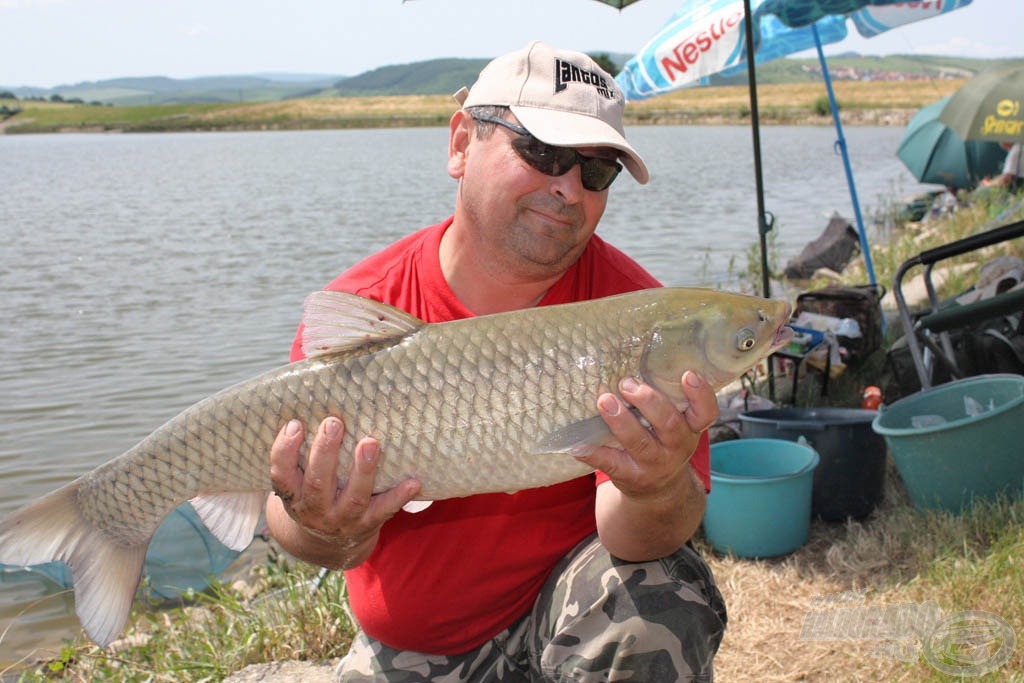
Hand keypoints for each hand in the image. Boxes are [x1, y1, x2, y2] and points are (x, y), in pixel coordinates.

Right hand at [267, 417, 420, 567]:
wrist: (328, 542)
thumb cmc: (314, 493)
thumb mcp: (299, 479)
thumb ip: (302, 450)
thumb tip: (314, 392)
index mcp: (293, 495)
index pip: (281, 474)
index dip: (284, 450)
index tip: (296, 424)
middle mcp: (314, 510)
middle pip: (318, 484)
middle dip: (325, 452)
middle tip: (333, 423)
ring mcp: (342, 519)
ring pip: (353, 497)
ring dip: (363, 470)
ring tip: (370, 443)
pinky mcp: (367, 524)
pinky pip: (384, 511)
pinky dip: (399, 496)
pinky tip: (414, 481)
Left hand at [579, 371, 716, 559]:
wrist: (659, 491)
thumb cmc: (663, 443)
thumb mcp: (675, 426)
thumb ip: (664, 401)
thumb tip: (631, 360)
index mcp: (690, 428)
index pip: (706, 412)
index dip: (700, 394)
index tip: (688, 374)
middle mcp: (677, 447)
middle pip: (669, 424)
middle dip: (648, 401)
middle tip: (627, 384)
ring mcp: (654, 464)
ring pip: (641, 443)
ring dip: (621, 421)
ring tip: (604, 401)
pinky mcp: (631, 477)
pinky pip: (611, 464)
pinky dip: (593, 453)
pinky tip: (576, 445)